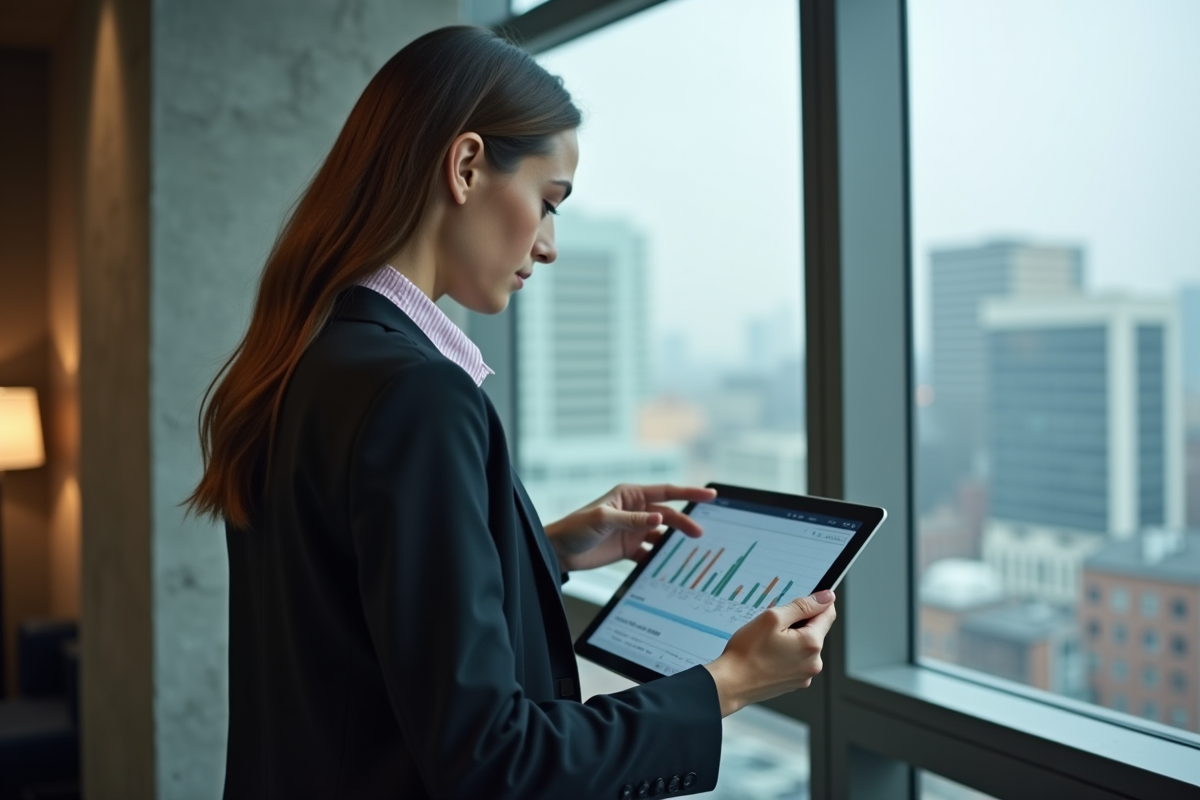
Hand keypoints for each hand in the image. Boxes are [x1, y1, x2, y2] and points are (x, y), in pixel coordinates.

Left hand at [544, 484, 717, 572]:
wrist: (559, 552)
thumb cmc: (576, 528)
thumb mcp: (603, 520)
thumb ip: (632, 519)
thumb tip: (659, 517)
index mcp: (630, 495)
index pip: (666, 491)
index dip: (689, 493)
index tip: (710, 494)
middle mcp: (635, 510)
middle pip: (668, 515)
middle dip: (684, 523)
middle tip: (699, 534)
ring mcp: (634, 530)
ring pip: (662, 534)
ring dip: (674, 542)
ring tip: (687, 554)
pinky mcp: (630, 549)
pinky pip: (651, 553)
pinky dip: (660, 559)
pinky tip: (668, 567)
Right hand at [703, 590, 836, 716]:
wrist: (731, 684)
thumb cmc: (747, 652)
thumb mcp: (772, 618)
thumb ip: (802, 606)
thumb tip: (826, 598)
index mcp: (811, 644)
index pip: (828, 614)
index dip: (816, 603)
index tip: (802, 601)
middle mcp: (814, 662)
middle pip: (815, 630)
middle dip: (798, 623)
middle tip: (774, 625)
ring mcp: (805, 675)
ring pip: (805, 646)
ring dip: (792, 639)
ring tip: (767, 642)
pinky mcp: (795, 683)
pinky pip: (797, 660)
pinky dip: (786, 654)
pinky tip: (768, 655)